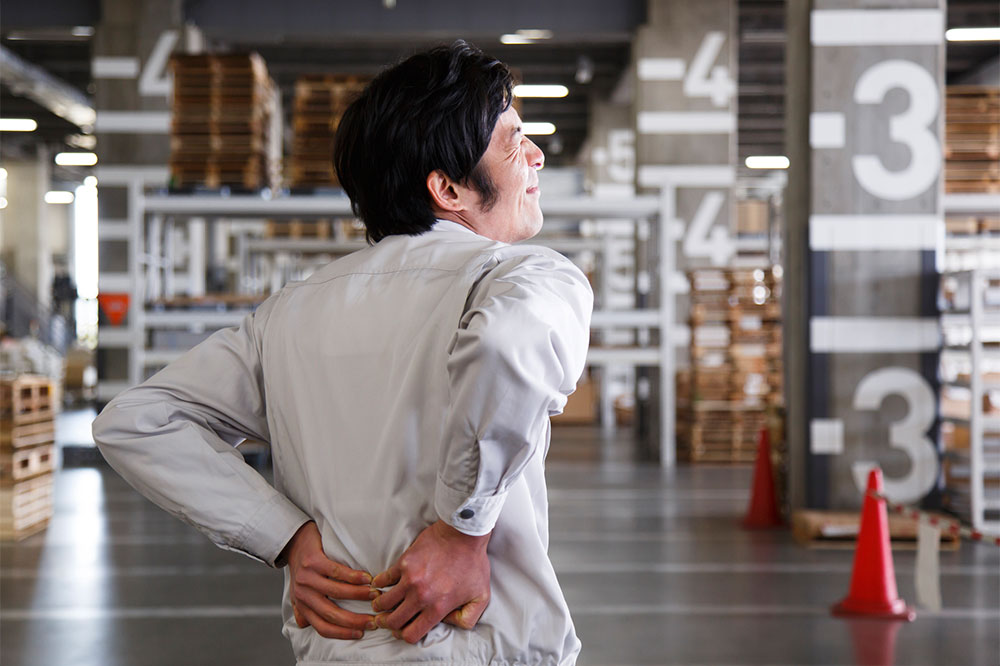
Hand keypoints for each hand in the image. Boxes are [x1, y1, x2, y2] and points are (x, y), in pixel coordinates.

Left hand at [282, 521, 377, 638]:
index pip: (322, 627)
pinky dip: (353, 577)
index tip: (361, 634)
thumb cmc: (302, 568)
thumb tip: (305, 626)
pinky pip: (336, 572)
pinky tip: (366, 578)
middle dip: (354, 620)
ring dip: (359, 595)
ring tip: (374, 595)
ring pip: (336, 592)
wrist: (293, 541)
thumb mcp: (298, 592)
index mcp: (302, 605)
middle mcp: (303, 594)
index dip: (342, 633)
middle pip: (331, 614)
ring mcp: (307, 578)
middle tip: (373, 620)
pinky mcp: (313, 561)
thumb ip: (302, 610)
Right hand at [371, 519, 490, 643]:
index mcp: (438, 608)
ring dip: (380, 606)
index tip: (401, 631)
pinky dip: (379, 583)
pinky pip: (385, 577)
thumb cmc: (473, 563)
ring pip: (385, 601)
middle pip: (394, 621)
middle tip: (385, 621)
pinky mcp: (405, 562)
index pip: (411, 634)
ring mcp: (410, 579)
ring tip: (379, 605)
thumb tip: (451, 623)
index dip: (404, 635)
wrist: (464, 534)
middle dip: (388, 624)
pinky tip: (379, 584)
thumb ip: (468, 617)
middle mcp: (421, 596)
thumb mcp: (481, 596)